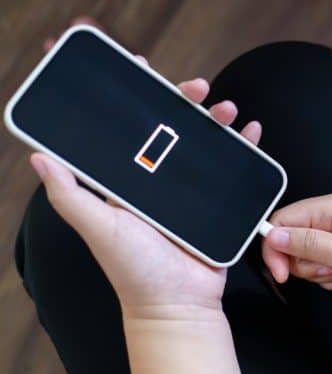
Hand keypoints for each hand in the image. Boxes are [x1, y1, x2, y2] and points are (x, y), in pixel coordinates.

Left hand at [31, 76, 261, 318]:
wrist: (179, 306)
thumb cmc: (134, 272)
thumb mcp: (97, 229)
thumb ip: (70, 194)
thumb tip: (38, 157)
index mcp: (128, 181)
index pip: (131, 130)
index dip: (136, 99)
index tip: (141, 68)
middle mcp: (159, 181)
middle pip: (173, 128)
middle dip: (185, 101)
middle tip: (196, 88)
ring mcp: (191, 192)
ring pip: (205, 143)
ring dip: (217, 120)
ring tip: (227, 110)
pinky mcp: (219, 205)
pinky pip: (234, 169)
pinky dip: (245, 147)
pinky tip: (250, 131)